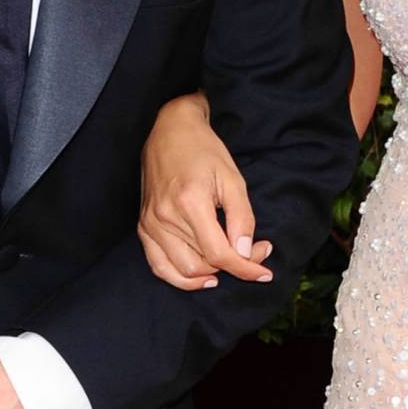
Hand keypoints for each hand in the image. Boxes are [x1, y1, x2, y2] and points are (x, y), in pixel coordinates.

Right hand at [139, 92, 273, 289]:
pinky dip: (181, 278)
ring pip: (183, 270)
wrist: (170, 130)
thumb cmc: (204, 150)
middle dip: (234, 266)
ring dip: (210, 274)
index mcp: (190, 202)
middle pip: (203, 264)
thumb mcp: (232, 178)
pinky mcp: (143, 227)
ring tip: (230, 262)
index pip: (219, 254)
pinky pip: (159, 266)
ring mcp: (151, 224)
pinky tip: (202, 276)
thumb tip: (245, 253)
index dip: (245, 268)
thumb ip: (242, 218)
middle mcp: (166, 217)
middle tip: (254, 252)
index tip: (264, 272)